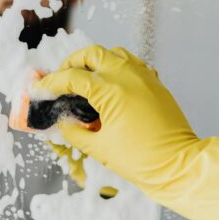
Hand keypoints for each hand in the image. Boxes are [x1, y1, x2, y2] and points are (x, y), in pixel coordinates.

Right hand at [36, 45, 218, 219]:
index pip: (72, 78)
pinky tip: (111, 84)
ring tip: (85, 78)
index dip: (51, 83)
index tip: (40, 90)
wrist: (178, 165)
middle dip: (72, 63)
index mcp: (110, 90)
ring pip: (113, 53)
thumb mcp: (98, 148)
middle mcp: (127, 76)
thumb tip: (62, 122)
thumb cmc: (141, 160)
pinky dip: (117, 67)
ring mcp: (144, 76)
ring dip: (96, 61)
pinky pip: (132, 63)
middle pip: (91, 54)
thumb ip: (74, 131)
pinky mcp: (155, 83)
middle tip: (61, 78)